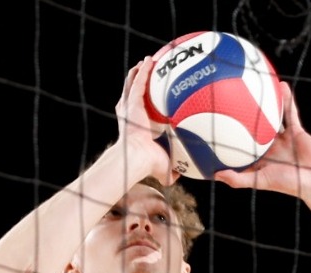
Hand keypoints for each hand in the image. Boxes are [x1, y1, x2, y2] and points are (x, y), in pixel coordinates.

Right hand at [114, 58, 175, 183]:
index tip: (150, 96)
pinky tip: (150, 60)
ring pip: (133, 84)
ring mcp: (129, 108)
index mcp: (136, 127)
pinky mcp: (132, 103)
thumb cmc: (149, 164)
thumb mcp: (165, 167)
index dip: (142, 102)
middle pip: (132, 93)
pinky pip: (138, 83)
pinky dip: (143, 71)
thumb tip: (181, 175)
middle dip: (138, 81)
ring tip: (147, 61)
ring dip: (139, 72)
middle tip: (146, 72)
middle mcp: (130, 115)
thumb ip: (173, 169)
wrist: (138, 158)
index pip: (138, 111)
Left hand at [214, 83, 310, 197]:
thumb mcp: (259, 181)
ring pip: (273, 117)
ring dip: (268, 102)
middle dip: (245, 115)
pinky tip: (281, 86)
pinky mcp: (296, 131)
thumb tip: (214, 175)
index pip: (242, 146)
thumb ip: (238, 179)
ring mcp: (284, 138)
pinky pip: (291, 112)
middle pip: (255, 127)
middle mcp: (270, 146)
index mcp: (260, 157)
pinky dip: (287, 99)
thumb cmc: (287, 184)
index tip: (217, 124)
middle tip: (233, 99)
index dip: (231, 136)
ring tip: (258, 85)